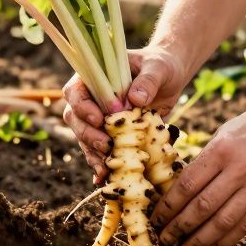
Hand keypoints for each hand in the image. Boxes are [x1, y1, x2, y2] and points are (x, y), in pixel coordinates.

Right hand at [62, 47, 192, 182]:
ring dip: (93, 154)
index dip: (83, 107)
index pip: (75, 91)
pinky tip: (105, 179)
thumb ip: (147, 81)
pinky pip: (100, 151)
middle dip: (88, 135)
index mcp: (94, 77)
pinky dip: (102, 164)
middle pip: (75, 119)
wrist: (170, 78)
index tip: (100, 119)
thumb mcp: (158, 68)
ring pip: (84, 138)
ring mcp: (98, 118)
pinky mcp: (110, 134)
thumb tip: (135, 99)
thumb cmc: (161, 66)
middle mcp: (91, 98)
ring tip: (107, 167)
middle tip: (106, 146)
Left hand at [150, 98, 245, 245]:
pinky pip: (244, 226)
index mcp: (221, 149)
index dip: (169, 207)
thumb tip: (176, 195)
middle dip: (180, 228)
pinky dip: (225, 243)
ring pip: (223, 222)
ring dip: (200, 242)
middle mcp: (240, 169)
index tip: (155, 220)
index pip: (188, 185)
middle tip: (164, 241)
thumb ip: (203, 163)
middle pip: (203, 207)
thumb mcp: (221, 136)